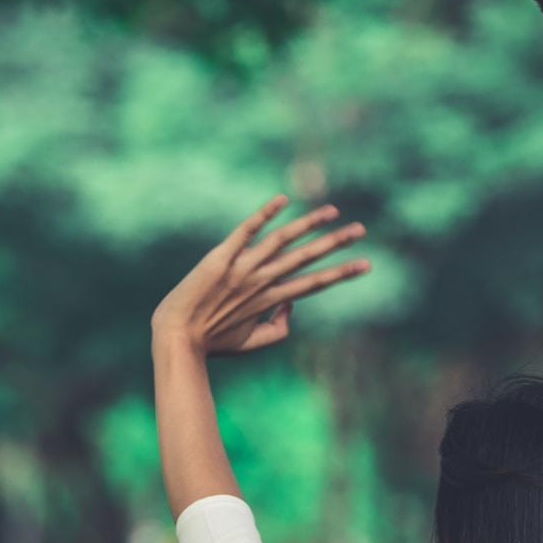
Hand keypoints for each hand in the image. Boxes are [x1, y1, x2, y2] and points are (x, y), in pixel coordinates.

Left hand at [151, 196, 368, 355]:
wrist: (176, 338)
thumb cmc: (211, 343)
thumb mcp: (250, 343)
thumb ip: (278, 328)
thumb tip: (293, 305)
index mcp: (270, 300)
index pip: (314, 283)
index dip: (341, 274)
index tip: (367, 264)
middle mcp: (261, 282)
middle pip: (306, 258)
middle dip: (336, 244)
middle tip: (361, 229)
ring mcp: (242, 268)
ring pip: (282, 240)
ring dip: (309, 224)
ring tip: (332, 210)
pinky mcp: (220, 258)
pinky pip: (245, 232)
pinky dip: (264, 214)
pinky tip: (283, 199)